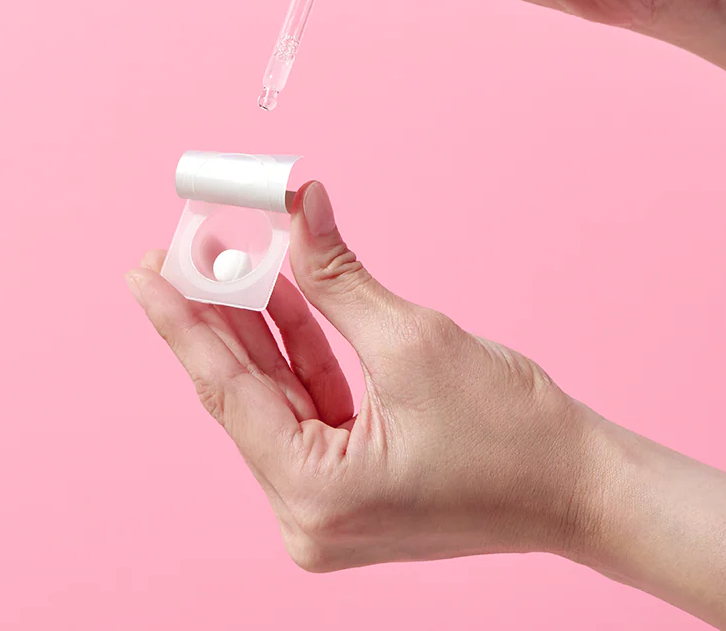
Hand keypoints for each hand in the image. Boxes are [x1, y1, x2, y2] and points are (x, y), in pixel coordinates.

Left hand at [126, 181, 603, 570]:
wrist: (580, 484)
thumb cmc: (513, 430)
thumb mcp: (412, 340)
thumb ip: (338, 275)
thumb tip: (300, 210)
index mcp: (314, 496)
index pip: (228, 391)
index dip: (183, 321)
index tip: (145, 270)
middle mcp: (307, 516)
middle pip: (246, 395)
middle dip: (217, 316)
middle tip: (182, 251)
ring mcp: (328, 507)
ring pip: (277, 398)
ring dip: (260, 329)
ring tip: (230, 259)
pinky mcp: (352, 486)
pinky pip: (310, 409)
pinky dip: (300, 354)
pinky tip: (281, 297)